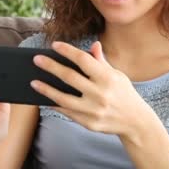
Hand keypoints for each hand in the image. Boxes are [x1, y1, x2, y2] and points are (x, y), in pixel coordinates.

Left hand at [30, 41, 152, 140]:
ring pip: (63, 98)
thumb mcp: (117, 75)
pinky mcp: (89, 123)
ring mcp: (94, 110)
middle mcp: (100, 94)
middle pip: (69, 77)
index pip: (83, 60)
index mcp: (108, 78)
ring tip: (33, 82)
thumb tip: (93, 45)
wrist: (135, 122)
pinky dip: (54, 105)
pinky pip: (67, 112)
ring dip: (46, 89)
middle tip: (36, 60)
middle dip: (51, 67)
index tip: (54, 45)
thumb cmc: (124, 94)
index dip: (67, 51)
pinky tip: (44, 98)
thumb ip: (101, 62)